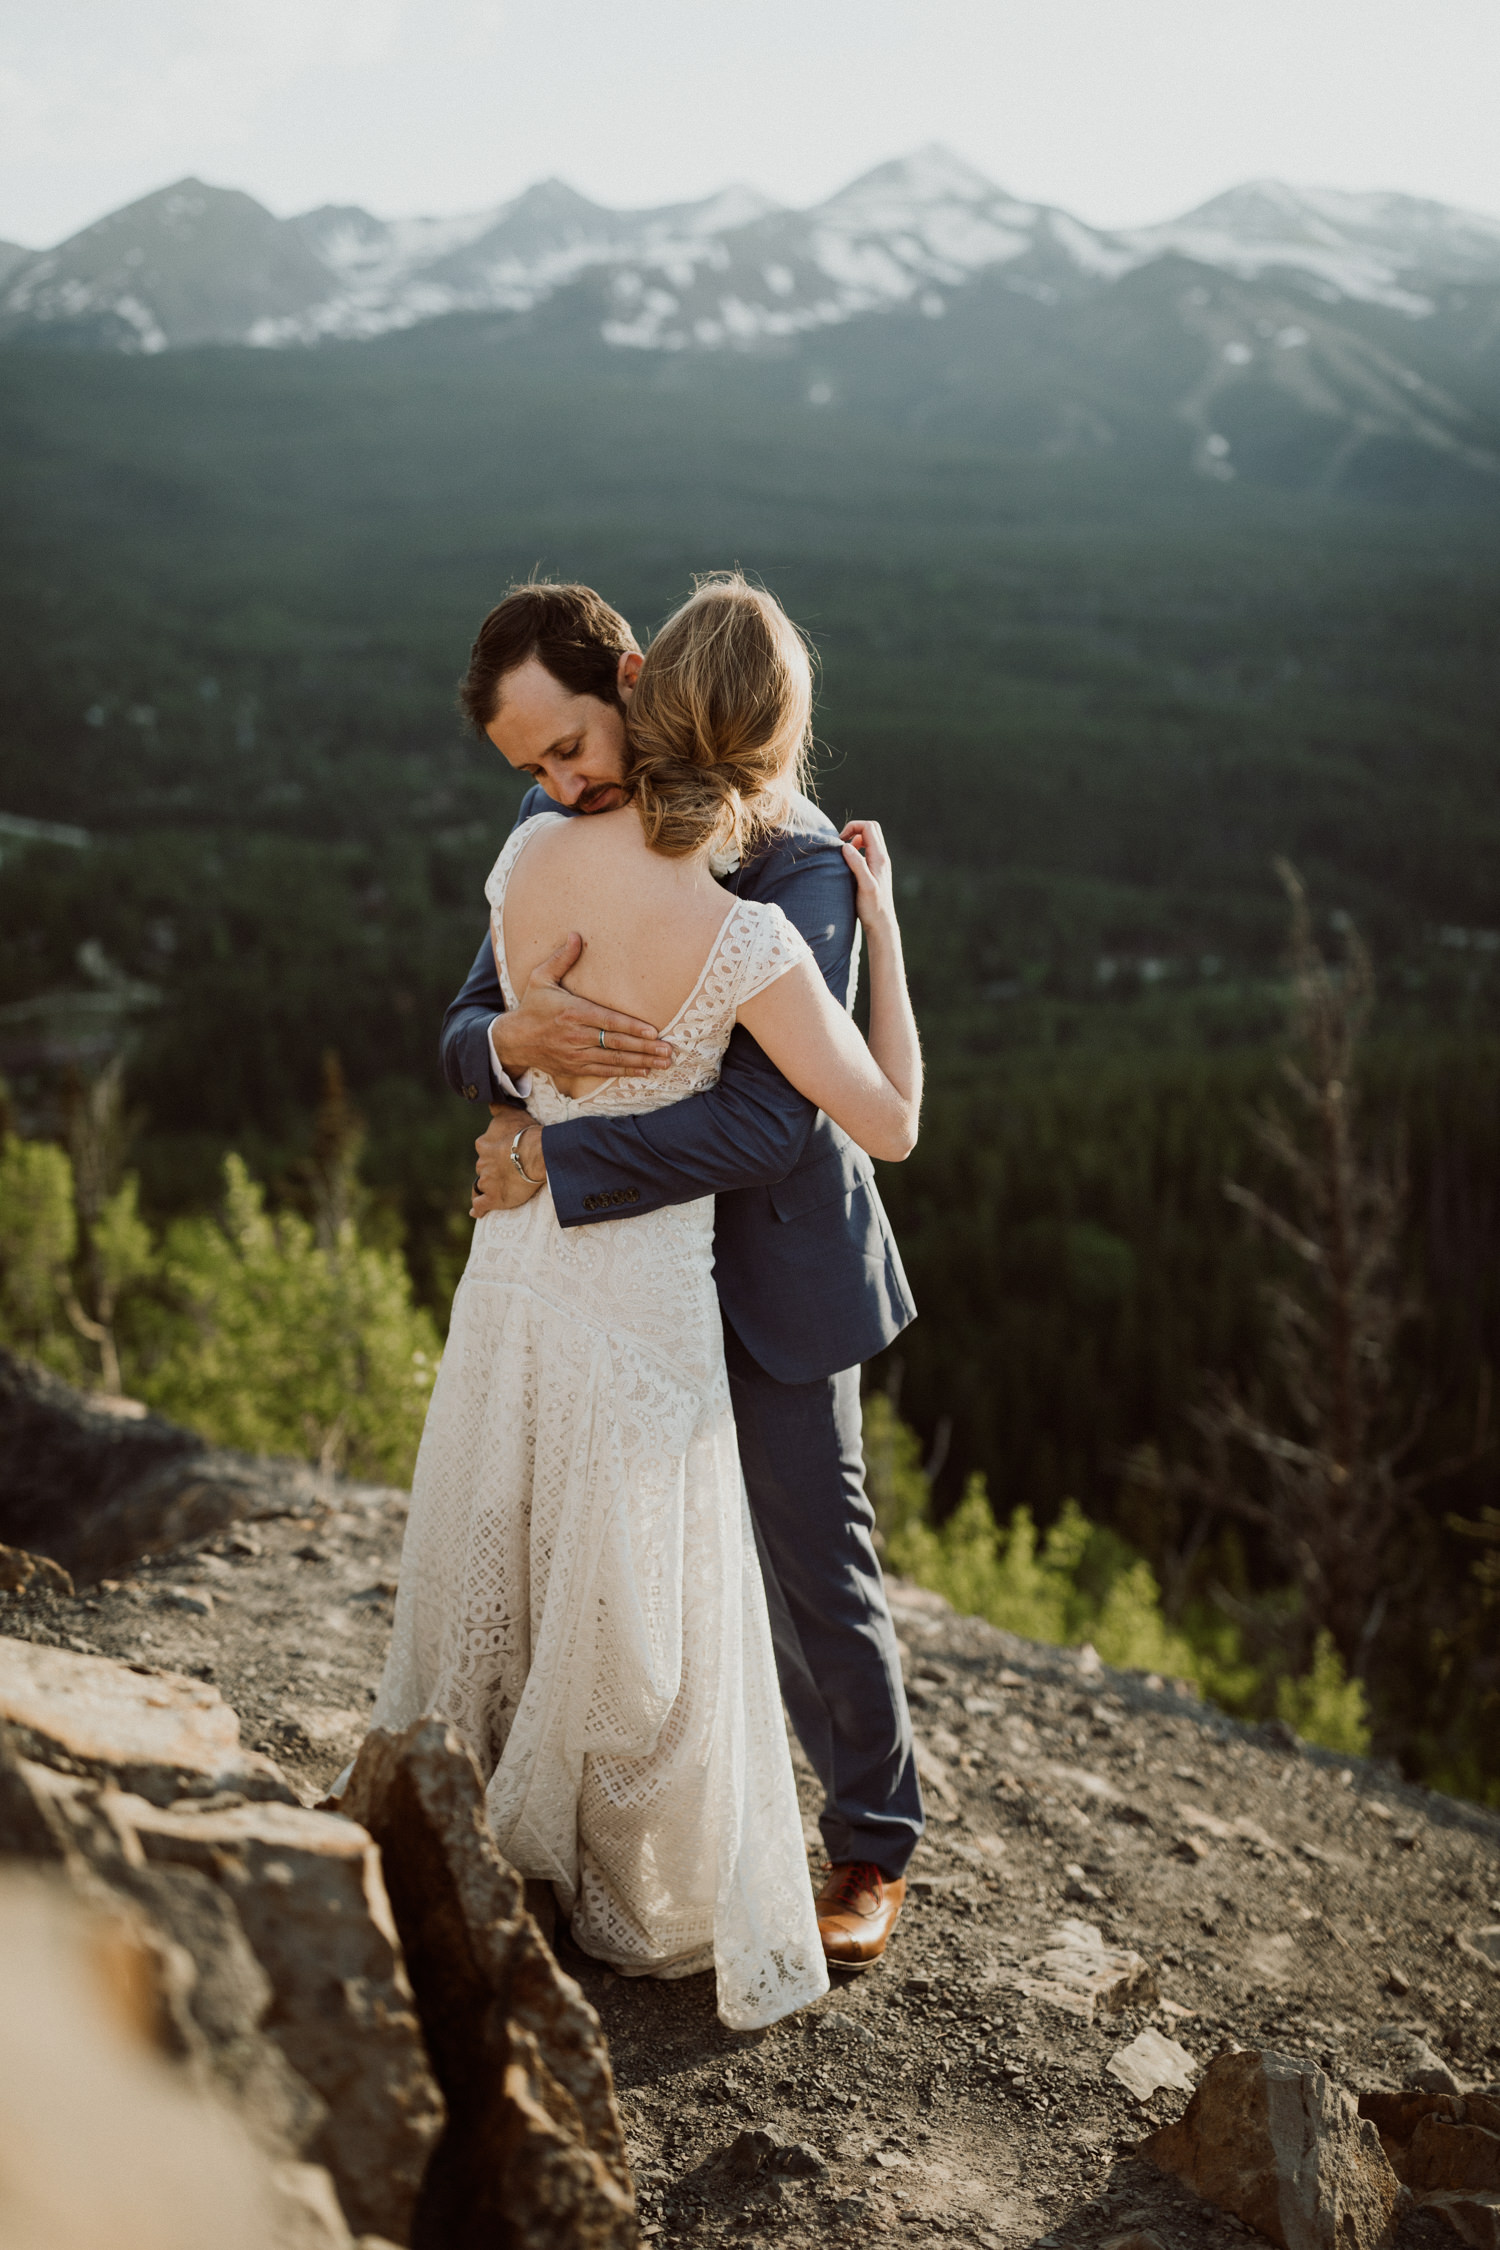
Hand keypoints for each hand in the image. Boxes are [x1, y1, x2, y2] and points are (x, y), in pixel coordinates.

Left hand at [472, 1105, 544, 1216]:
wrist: (537, 1153)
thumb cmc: (527, 1132)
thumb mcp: (511, 1113)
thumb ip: (498, 1106)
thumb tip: (491, 1098)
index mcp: (483, 1144)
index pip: (485, 1151)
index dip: (495, 1153)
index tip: (506, 1154)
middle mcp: (482, 1163)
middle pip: (485, 1168)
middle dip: (494, 1170)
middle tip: (510, 1171)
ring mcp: (486, 1181)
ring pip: (483, 1186)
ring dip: (489, 1187)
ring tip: (502, 1188)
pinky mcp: (493, 1198)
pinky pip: (480, 1206)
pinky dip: (478, 1209)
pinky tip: (477, 1211)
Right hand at [492, 932, 672, 1079]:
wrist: (514, 1041)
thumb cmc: (532, 1006)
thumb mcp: (541, 978)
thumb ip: (562, 959)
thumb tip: (576, 935)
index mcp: (572, 1012)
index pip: (608, 1021)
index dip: (631, 1028)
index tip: (652, 1032)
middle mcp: (576, 1035)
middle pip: (615, 1043)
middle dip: (644, 1048)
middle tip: (668, 1050)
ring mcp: (576, 1054)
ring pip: (613, 1059)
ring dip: (641, 1061)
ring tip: (664, 1063)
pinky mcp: (575, 1068)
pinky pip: (604, 1071)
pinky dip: (625, 1072)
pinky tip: (644, 1070)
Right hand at [840, 820, 897, 932]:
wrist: (881, 923)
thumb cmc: (872, 907)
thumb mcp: (864, 885)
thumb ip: (857, 864)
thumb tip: (846, 846)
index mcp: (880, 857)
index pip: (868, 827)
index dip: (852, 827)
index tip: (840, 841)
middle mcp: (882, 858)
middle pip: (871, 829)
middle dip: (854, 830)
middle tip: (842, 843)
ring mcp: (879, 864)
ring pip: (869, 839)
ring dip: (855, 840)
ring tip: (844, 854)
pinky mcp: (875, 871)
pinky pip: (867, 851)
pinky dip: (857, 850)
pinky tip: (849, 864)